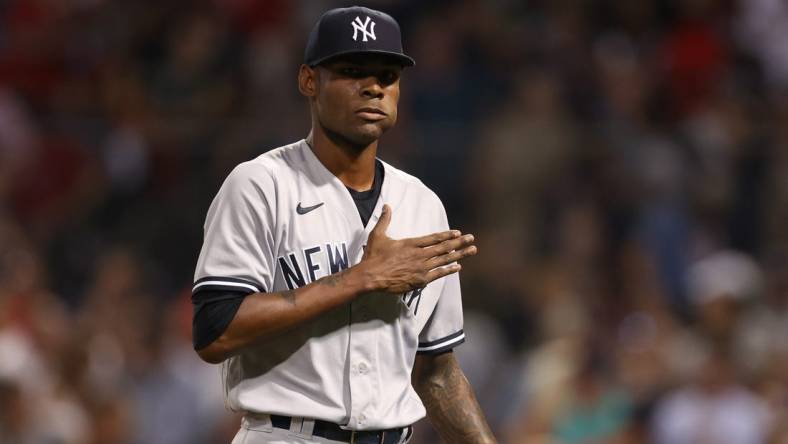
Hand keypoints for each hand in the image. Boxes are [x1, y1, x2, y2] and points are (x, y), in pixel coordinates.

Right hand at [359, 204, 476, 292]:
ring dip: (459, 255)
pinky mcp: (420, 280)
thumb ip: (385, 220)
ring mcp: (421, 268)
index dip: (447, 235)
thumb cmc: (373, 256)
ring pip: (444, 259)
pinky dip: (448, 270)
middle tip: (472, 238)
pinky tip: (458, 266)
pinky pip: (438, 274)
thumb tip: (386, 205)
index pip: (434, 238)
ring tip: (472, 250)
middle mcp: (419, 254)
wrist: (370, 277)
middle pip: (443, 247)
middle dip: (460, 242)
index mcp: (411, 243)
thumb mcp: (377, 235)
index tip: (458, 232)